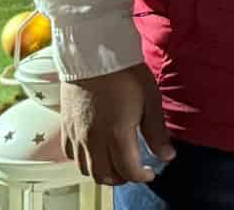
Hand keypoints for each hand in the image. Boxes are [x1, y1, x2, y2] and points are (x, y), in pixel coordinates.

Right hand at [62, 63, 173, 185]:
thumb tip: (167, 156)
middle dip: (123, 179)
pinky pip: (72, 156)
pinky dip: (84, 162)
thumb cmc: (126, 74)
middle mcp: (93, 139)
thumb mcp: (150, 100)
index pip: (128, 170)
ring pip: (86, 169)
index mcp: (116, 134)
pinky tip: (96, 153)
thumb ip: (157, 132)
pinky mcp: (66, 128)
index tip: (151, 173)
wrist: (94, 55)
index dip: (142, 176)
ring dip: (103, 173)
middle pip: (105, 175)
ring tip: (117, 165)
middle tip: (135, 171)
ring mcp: (77, 135)